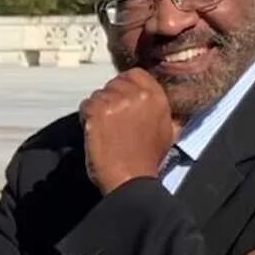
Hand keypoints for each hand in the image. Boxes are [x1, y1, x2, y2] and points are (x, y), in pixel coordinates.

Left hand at [79, 69, 177, 194]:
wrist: (132, 180)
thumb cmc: (147, 160)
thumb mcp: (168, 131)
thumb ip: (162, 111)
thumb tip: (157, 102)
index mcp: (157, 97)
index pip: (135, 74)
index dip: (125, 86)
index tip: (121, 101)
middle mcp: (138, 94)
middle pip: (114, 83)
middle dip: (110, 99)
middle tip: (111, 120)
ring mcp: (116, 101)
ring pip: (98, 95)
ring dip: (98, 110)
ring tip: (105, 130)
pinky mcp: (97, 111)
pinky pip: (86, 105)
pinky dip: (86, 118)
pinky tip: (95, 133)